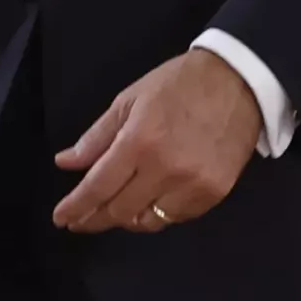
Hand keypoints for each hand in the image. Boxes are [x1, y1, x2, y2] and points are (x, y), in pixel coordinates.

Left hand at [52, 49, 260, 233]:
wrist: (239, 80)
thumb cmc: (179, 84)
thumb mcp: (130, 99)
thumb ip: (97, 136)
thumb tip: (66, 163)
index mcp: (139, 141)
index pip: (98, 187)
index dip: (75, 207)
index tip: (61, 218)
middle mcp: (165, 169)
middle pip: (119, 210)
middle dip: (94, 218)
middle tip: (81, 219)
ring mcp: (193, 184)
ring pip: (148, 221)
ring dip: (127, 218)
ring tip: (116, 211)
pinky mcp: (215, 192)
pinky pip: (177, 217)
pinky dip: (159, 214)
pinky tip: (151, 202)